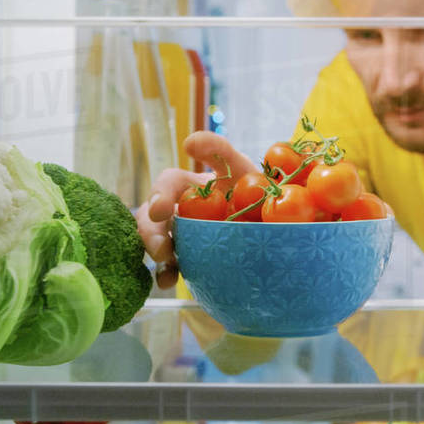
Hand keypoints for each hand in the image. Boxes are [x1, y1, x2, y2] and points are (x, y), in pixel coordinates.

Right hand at [137, 131, 259, 288]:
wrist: (272, 222)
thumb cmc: (254, 188)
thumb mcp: (241, 166)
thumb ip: (219, 150)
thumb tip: (189, 142)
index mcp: (190, 186)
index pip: (168, 183)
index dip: (160, 193)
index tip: (161, 209)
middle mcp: (179, 209)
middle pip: (152, 216)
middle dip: (151, 231)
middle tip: (161, 247)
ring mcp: (183, 235)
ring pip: (157, 240)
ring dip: (156, 252)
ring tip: (166, 265)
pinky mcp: (189, 257)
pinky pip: (170, 266)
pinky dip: (165, 273)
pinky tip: (168, 281)